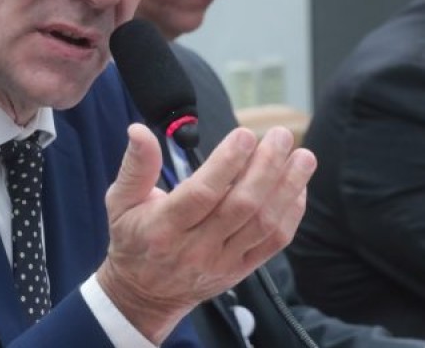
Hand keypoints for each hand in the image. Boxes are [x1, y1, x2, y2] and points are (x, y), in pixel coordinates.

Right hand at [97, 122, 315, 342]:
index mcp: (164, 227)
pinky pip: (274, 242)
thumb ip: (136, 165)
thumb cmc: (134, 239)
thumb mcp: (121, 201)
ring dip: (287, 187)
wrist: (145, 295)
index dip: (227, 163)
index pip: (202, 194)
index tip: (245, 135)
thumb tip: (139, 130)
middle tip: (280, 136)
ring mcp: (223, 261)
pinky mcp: (241, 270)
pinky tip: (298, 186)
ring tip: (303, 157)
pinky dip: (291, 213)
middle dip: (266, 167)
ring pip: (263, 223)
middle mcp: (196, 248)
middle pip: (241, 206)